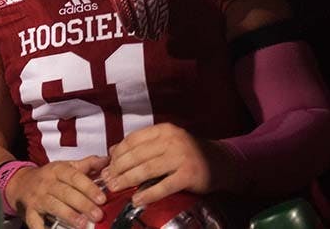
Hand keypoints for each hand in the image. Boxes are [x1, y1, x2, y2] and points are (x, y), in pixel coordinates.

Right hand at [6, 157, 107, 228]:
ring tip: (82, 224)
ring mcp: (37, 197)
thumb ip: (86, 165)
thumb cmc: (48, 177)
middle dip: (83, 204)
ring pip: (53, 205)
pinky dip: (41, 228)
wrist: (20, 183)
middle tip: (97, 214)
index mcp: (57, 170)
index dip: (88, 187)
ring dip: (68, 215)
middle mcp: (47, 183)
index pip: (74, 176)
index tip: (101, 198)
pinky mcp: (30, 211)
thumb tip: (107, 160)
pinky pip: (35, 221)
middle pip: (65, 192)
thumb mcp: (65, 166)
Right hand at [70, 0, 168, 39]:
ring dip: (141, 22)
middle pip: (149, 0)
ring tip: (143, 35)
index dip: (161, 11)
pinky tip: (130, 28)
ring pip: (136, 3)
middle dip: (153, 20)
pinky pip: (121, 4)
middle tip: (155, 34)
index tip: (163, 26)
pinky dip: (126, 18)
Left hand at [103, 123, 230, 205]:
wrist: (223, 163)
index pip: (133, 140)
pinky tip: (137, 200)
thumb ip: (143, 145)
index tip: (107, 165)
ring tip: (115, 188)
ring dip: (128, 180)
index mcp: (164, 130)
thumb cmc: (189, 153)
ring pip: (146, 169)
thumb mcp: (167, 143)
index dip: (117, 153)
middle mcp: (172, 140)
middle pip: (137, 155)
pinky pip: (163, 186)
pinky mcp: (189, 175)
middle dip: (118, 168)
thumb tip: (113, 150)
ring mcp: (181, 157)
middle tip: (106, 180)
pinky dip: (148, 194)